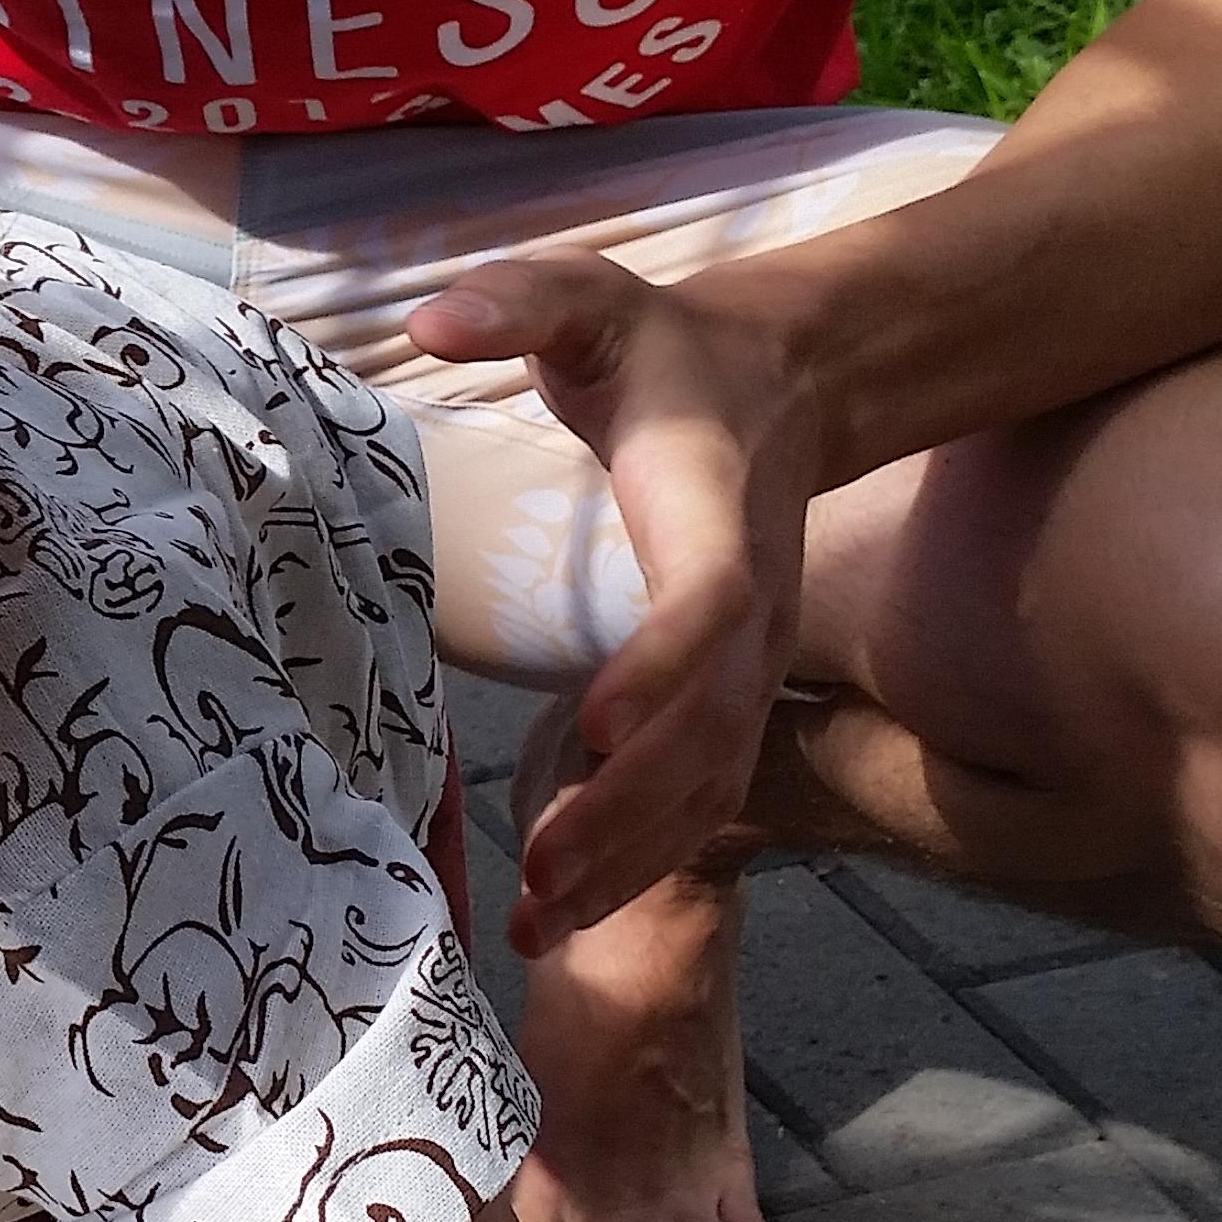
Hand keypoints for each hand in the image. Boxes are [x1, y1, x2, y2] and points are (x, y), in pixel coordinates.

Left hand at [404, 257, 824, 954]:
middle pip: (709, 728)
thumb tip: (434, 316)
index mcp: (712, 511)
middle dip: (627, 807)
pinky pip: (705, 796)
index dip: (662, 666)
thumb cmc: (664, 350)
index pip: (708, 601)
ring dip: (631, 857)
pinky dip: (644, 858)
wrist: (786, 383)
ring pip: (712, 783)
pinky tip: (569, 910)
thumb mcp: (591, 302)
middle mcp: (753, 606)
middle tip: (538, 876)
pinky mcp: (737, 697)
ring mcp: (755, 663)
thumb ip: (520, 300)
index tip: (590, 723)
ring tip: (542, 921)